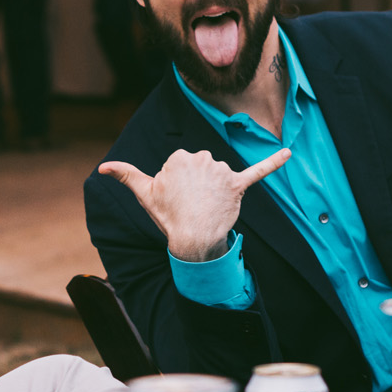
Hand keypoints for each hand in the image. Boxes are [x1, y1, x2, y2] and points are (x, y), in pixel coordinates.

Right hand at [98, 148, 290, 261]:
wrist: (192, 239)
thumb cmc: (168, 216)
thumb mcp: (144, 193)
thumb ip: (125, 175)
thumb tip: (102, 168)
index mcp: (179, 157)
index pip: (183, 165)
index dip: (179, 185)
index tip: (177, 200)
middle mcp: (202, 158)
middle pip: (202, 168)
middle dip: (198, 186)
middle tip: (191, 206)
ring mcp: (221, 171)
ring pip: (220, 176)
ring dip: (215, 191)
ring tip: (207, 209)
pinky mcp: (238, 185)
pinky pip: (258, 171)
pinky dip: (275, 161)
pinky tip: (288, 153)